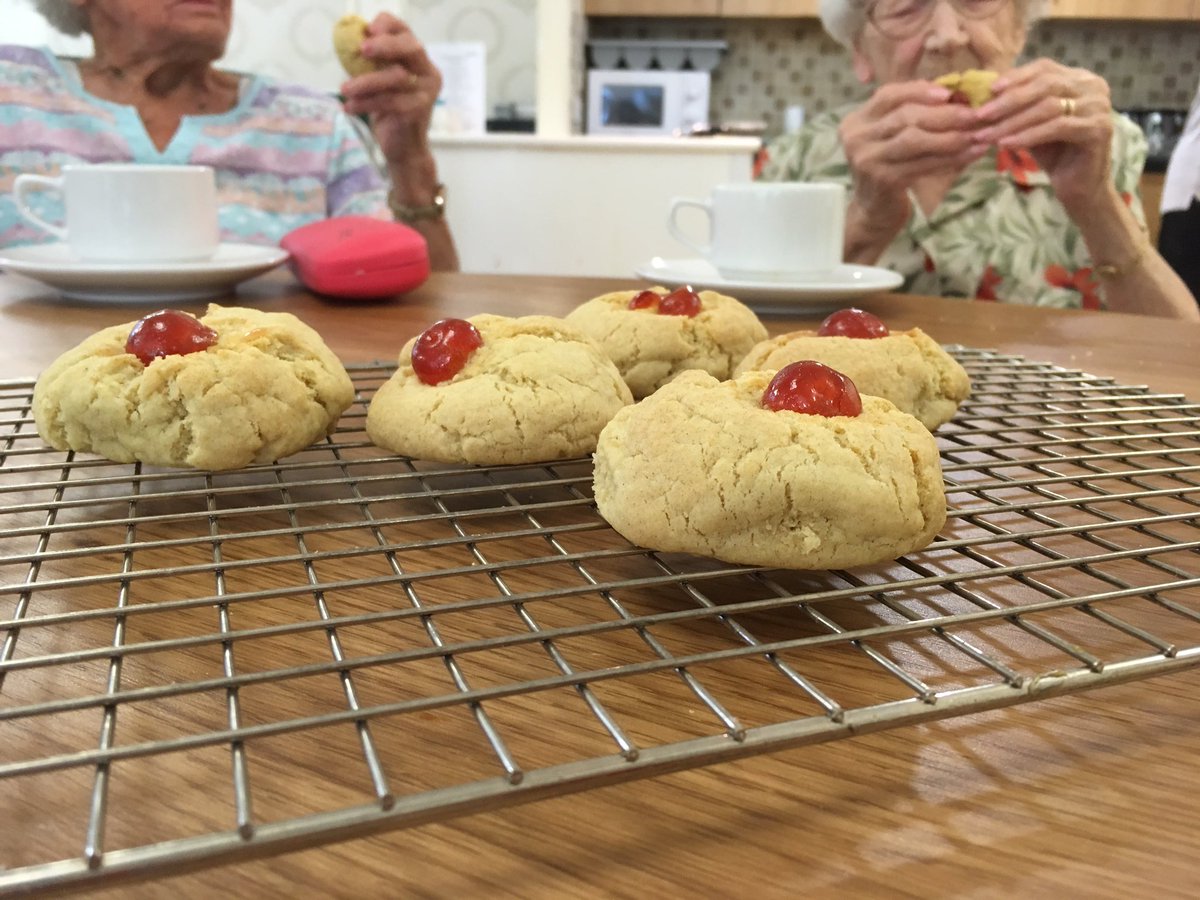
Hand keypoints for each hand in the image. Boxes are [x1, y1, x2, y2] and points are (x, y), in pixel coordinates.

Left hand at [339, 13, 441, 166]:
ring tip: (344, 89)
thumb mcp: (380, 84)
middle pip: (411, 48)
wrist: (403, 149)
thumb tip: (347, 45)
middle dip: (385, 45)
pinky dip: (366, 103)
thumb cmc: (389, 113)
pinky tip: (349, 107)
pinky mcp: (419, 111)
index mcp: (419, 62)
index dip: (389, 26)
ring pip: (397, 77)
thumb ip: (371, 65)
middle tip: (362, 49)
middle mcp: (428, 73)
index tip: (368, 29)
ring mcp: (426, 92)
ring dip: (366, 82)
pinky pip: (390, 101)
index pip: (406, 34)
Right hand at [840, 80, 985, 238]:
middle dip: (943, 114)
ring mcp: (867, 159)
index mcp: (857, 121)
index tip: (949, 93)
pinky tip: (971, 153)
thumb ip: (914, 114)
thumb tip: (956, 92)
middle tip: (974, 114)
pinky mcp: (883, 179)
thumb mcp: (893, 137)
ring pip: (914, 139)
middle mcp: (857, 138)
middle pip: (904, 116)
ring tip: (976, 134)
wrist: (875, 213)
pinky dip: (950, 157)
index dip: (918, 90)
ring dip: (950, 136)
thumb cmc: (890, 169)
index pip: (887, 95)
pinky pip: (922, 163)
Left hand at [974, 59, 1114, 217]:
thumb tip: (983, 93)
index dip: (1015, 77)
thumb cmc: (1054, 152)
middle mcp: (1093, 86)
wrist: (1079, 184)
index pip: (1044, 67)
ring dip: (1013, 122)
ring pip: (1048, 107)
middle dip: (1008, 101)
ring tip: (987, 135)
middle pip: (1045, 84)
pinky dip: (1028, 136)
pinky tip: (1006, 145)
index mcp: (1079, 77)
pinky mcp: (1099, 128)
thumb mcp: (1031, 123)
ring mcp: (1099, 106)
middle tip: (980, 115)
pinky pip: (1056, 128)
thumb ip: (1016, 105)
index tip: (988, 90)